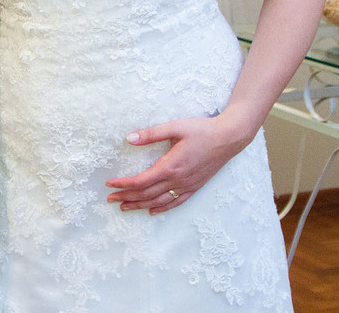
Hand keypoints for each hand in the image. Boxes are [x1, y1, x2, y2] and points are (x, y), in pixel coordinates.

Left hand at [105, 113, 250, 213]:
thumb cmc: (201, 130)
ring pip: (159, 201)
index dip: (123, 184)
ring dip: (140, 205)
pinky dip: (162, 208)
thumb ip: (151, 134)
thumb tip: (129, 138)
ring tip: (124, 207)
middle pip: (147, 194)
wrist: (229, 137)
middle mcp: (178, 180)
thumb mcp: (174, 127)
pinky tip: (152, 210)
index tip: (109, 184)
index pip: (140, 181)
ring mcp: (187, 186)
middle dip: (126, 197)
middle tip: (110, 199)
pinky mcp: (195, 187)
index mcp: (170, 166)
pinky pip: (176, 202)